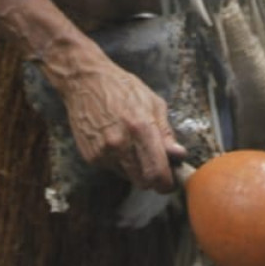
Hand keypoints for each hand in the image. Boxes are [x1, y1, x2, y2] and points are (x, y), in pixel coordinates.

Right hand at [57, 58, 186, 191]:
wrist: (85, 81)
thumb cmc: (122, 88)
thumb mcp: (153, 103)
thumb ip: (166, 133)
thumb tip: (178, 155)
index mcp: (140, 129)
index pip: (157, 173)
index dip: (166, 183)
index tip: (170, 182)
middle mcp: (120, 144)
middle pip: (143, 182)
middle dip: (152, 178)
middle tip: (154, 164)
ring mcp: (103, 152)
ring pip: (128, 176)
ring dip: (135, 168)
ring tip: (131, 144)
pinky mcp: (90, 156)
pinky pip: (112, 169)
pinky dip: (118, 162)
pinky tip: (115, 141)